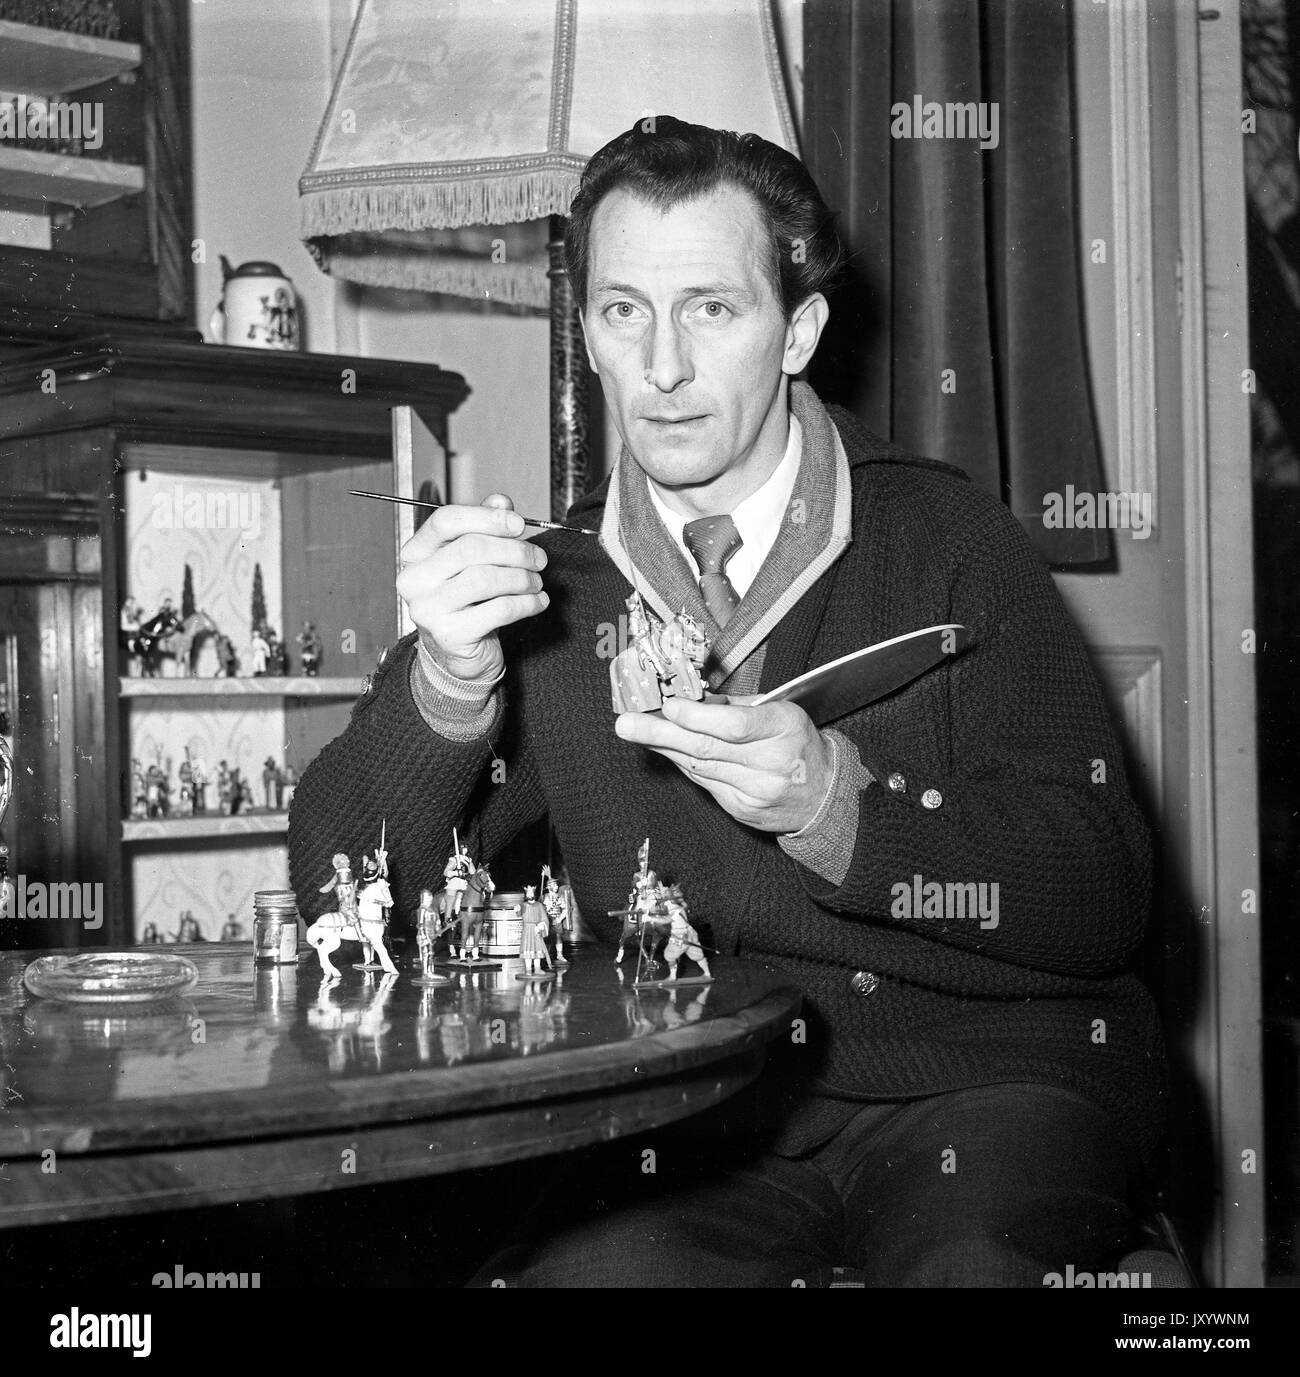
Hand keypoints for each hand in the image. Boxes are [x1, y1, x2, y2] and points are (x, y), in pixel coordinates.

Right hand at [396, 493, 548, 683]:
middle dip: (513, 550)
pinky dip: (527, 603)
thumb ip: (484, 528)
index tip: (517, 523)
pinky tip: (537, 602)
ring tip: (536, 582)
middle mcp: (415, 580)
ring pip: (485, 578)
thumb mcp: (471, 561)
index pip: (446, 521)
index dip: (486, 517)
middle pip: (470, 548)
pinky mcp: (450, 635)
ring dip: (522, 578)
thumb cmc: (465, 602)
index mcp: (416, 554)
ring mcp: (428, 610)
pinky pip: (499, 610)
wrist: (457, 654)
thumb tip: (501, 501)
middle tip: (538, 558)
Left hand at [614, 696, 834, 833]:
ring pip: (699, 766)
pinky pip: (704, 782)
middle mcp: (771, 763)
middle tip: (628, 724)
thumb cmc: (797, 745)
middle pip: (707, 748)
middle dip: (661, 735)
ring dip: (664, 747)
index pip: (734, 727)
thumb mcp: (779, 712)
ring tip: (635, 731)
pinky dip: (683, 764)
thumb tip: (688, 697)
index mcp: (784, 728)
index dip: (696, 718)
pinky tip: (665, 750)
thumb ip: (735, 706)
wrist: (823, 796)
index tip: (668, 707)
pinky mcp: (741, 809)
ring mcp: (755, 791)